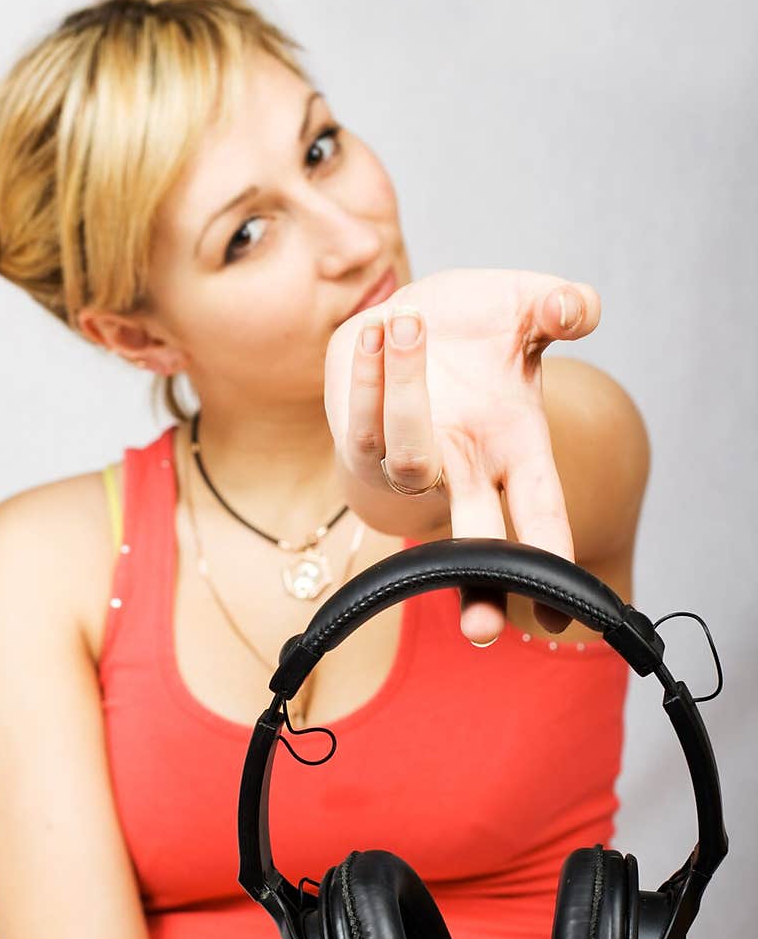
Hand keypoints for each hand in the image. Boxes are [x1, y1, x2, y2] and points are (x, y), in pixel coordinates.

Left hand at [323, 268, 600, 643]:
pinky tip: (372, 331)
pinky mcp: (360, 439)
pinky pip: (361, 426)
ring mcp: (412, 459)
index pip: (542, 513)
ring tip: (411, 323)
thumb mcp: (531, 310)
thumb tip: (577, 308)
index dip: (552, 559)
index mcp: (517, 452)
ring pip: (409, 461)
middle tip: (479, 631)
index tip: (559, 613)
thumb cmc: (482, 330)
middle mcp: (466, 468)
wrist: (413, 319)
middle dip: (476, 585)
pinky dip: (368, 377)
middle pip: (473, 539)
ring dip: (408, 393)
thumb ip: (562, 307)